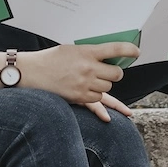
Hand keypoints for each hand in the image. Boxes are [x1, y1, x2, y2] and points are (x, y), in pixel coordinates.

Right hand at [0, 44, 137, 121]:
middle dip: (113, 74)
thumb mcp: (71, 50)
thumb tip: (108, 59)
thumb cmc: (50, 60)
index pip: (115, 49)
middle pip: (115, 74)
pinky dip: (99, 106)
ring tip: (90, 82)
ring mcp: (84, 84)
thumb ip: (90, 54)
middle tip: (108, 73)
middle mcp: (88, 68)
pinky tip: (109, 118)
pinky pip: (97, 103)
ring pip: (107, 90)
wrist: (30, 73)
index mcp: (87, 52)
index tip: (136, 52)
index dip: (129, 50)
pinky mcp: (79, 98)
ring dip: (103, 88)